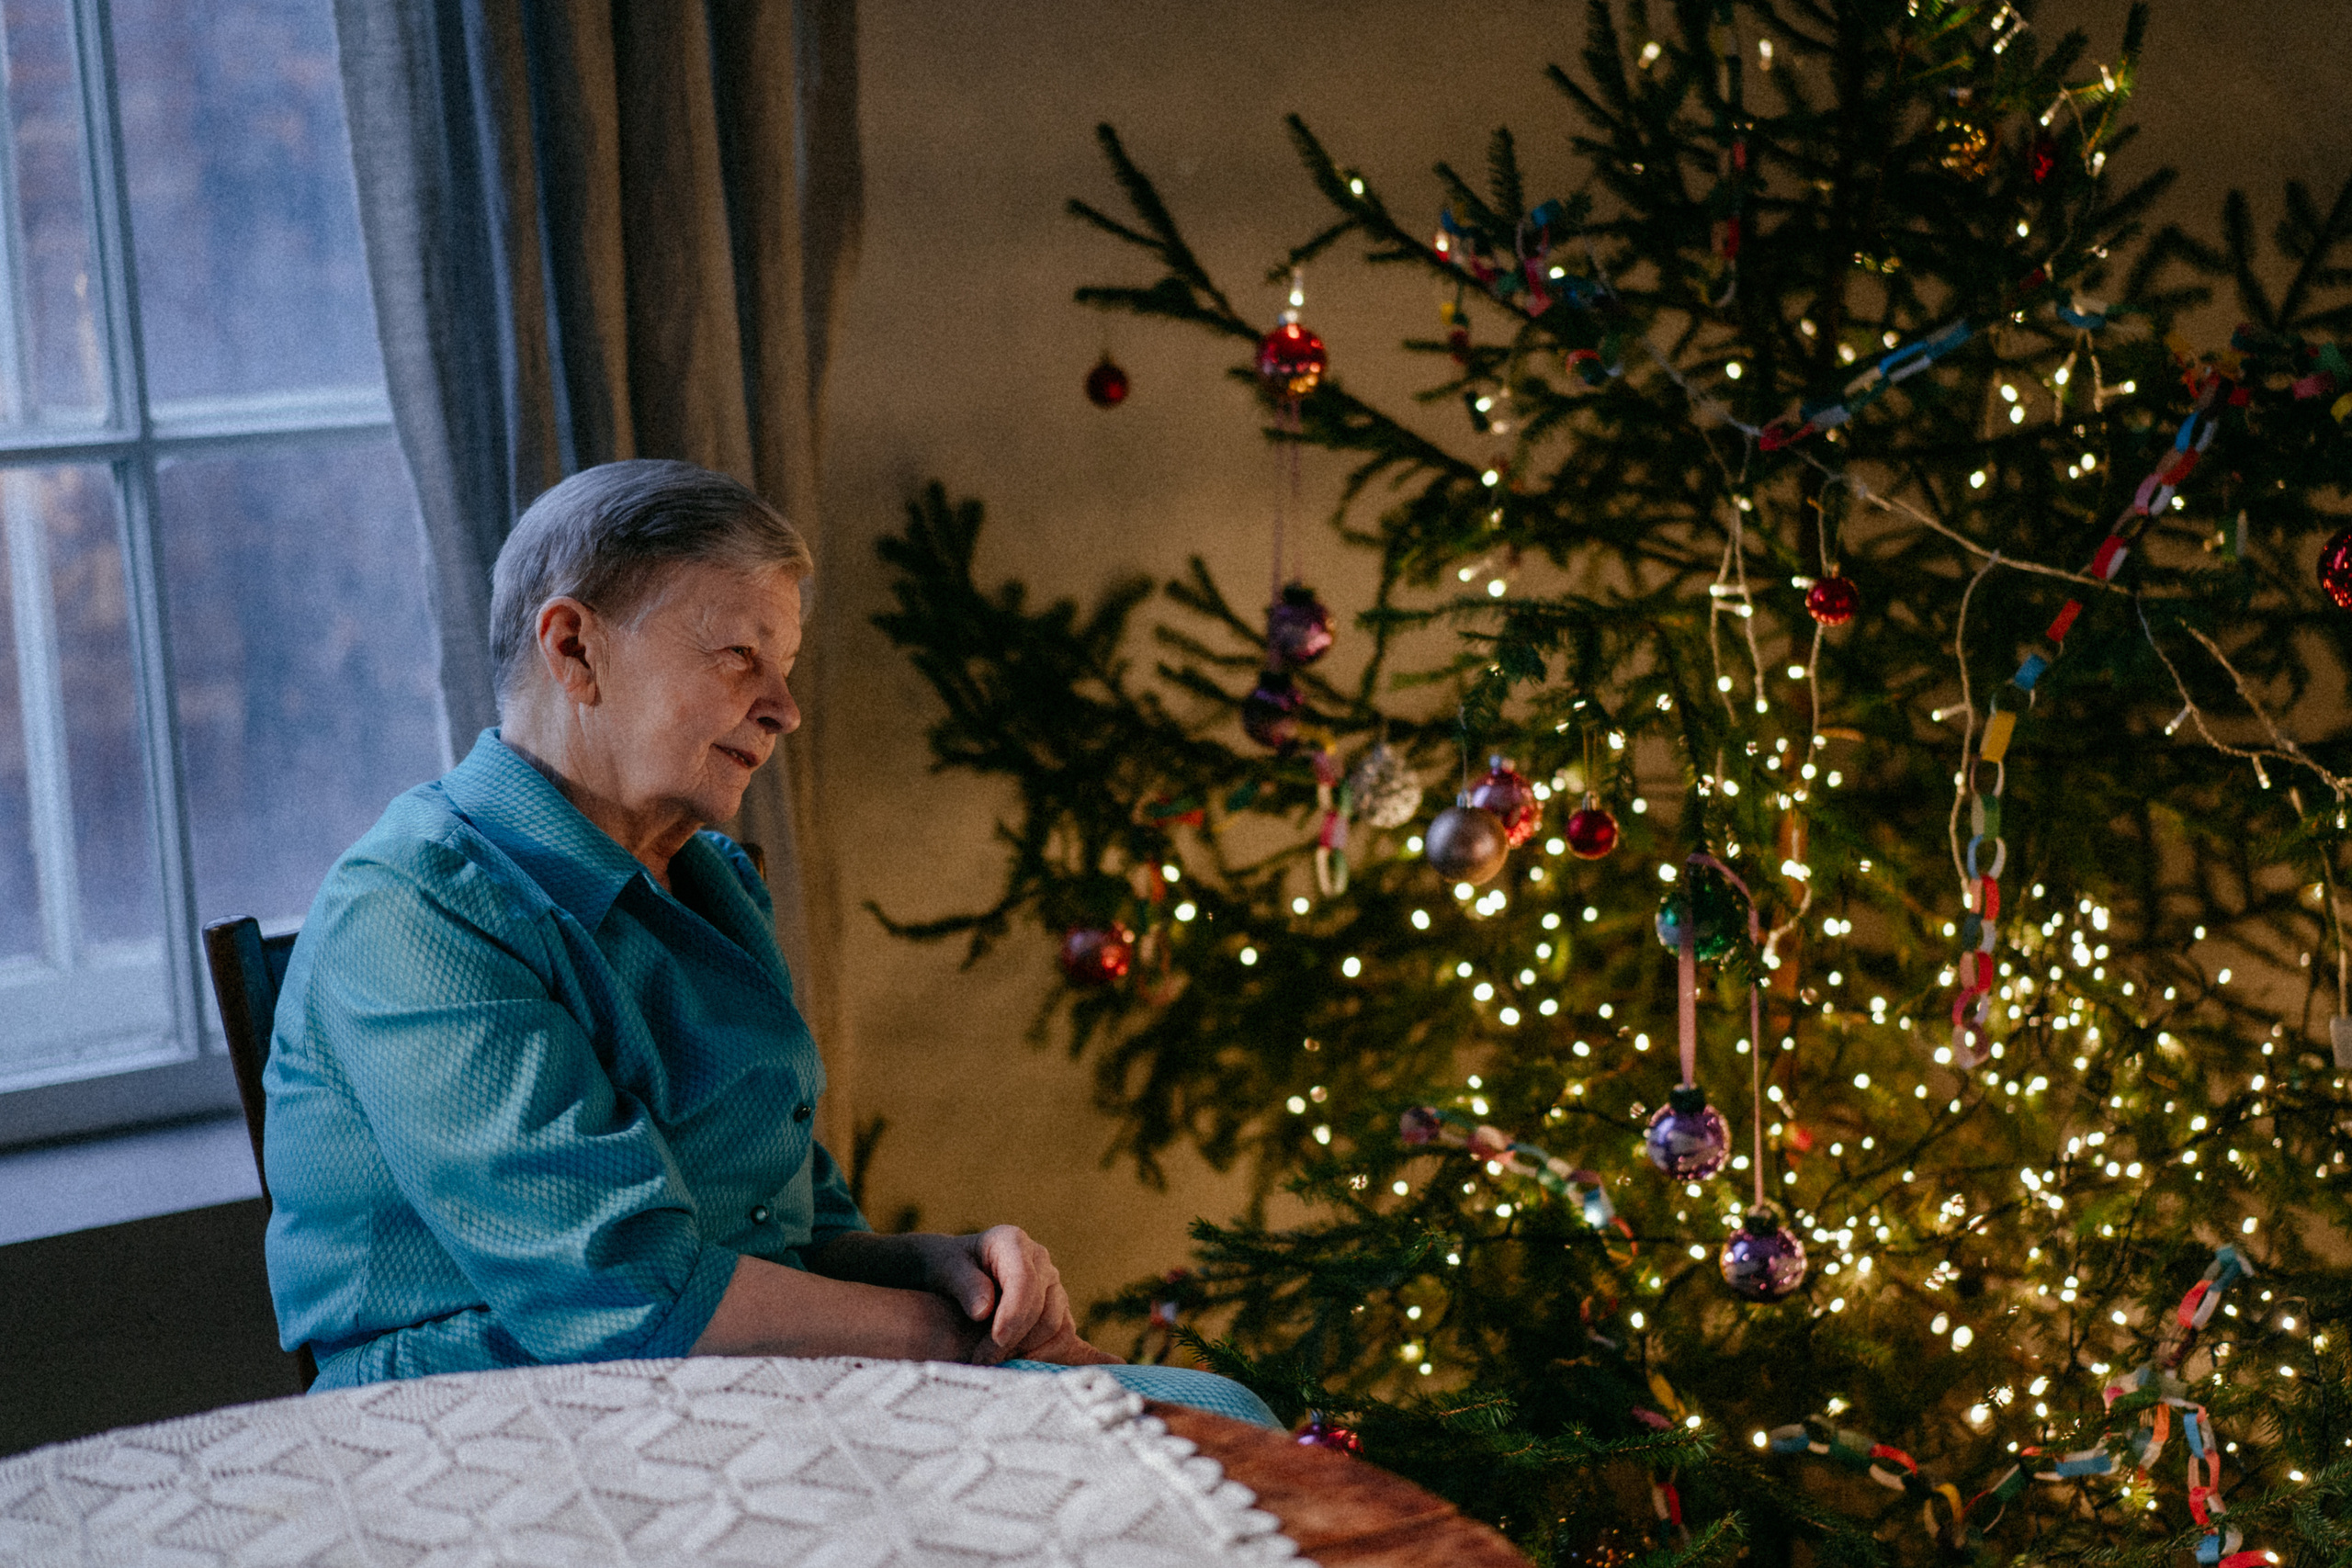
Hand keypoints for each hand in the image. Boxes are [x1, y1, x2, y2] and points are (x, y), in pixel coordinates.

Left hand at [919, 1226, 1122, 1366]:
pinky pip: (1078, 1339)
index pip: (1025, 1283)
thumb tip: (983, 1309)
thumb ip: (963, 1283)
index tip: (993, 1343)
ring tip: (997, 1364)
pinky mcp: (1058, 1315)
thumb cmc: (944, 1268)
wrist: (950, 1274)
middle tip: (981, 1362)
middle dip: (1015, 1342)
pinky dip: (1095, 1357)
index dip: (1013, 1316)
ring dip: (1031, 1353)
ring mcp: (1054, 1289)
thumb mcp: (943, 1267)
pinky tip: (1118, 1370)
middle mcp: (1041, 1263)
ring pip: (1059, 1329)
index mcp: (1014, 1243)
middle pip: (1045, 1312)